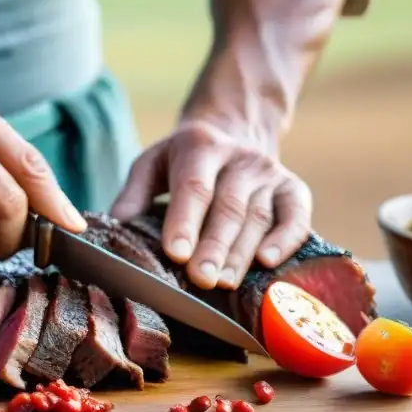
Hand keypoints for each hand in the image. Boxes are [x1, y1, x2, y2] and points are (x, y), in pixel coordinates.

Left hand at [109, 120, 311, 289]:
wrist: (235, 129)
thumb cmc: (184, 159)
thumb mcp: (153, 163)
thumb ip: (134, 193)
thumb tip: (116, 225)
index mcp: (200, 148)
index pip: (194, 187)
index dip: (185, 221)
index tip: (175, 253)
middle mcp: (239, 158)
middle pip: (228, 207)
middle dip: (214, 246)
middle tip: (201, 280)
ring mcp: (270, 174)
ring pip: (258, 217)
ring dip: (242, 253)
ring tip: (224, 282)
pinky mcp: (294, 188)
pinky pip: (295, 217)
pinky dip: (286, 240)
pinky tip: (269, 263)